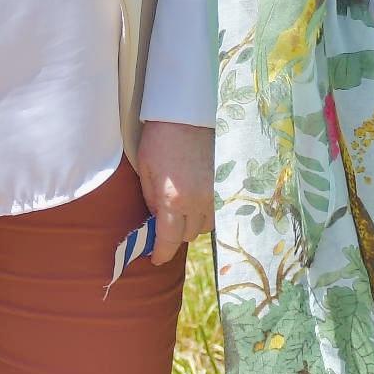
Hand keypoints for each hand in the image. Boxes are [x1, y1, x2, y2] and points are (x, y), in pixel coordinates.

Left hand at [134, 120, 213, 260]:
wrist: (188, 114)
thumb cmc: (160, 139)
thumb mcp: (145, 169)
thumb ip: (151, 199)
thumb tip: (156, 220)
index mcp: (173, 199)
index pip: (169, 240)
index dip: (161, 253)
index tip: (155, 259)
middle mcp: (198, 202)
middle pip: (188, 235)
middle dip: (174, 234)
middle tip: (164, 224)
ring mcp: (216, 194)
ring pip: (205, 226)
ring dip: (192, 224)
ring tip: (181, 210)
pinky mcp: (227, 185)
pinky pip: (218, 211)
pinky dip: (206, 213)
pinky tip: (196, 202)